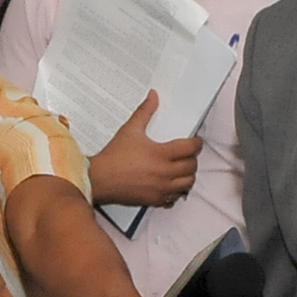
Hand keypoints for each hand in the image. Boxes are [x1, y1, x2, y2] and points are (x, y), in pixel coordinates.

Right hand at [86, 91, 202, 207]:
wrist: (99, 179)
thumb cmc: (113, 156)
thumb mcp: (130, 130)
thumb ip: (145, 111)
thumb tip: (154, 96)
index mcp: (161, 154)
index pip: (190, 148)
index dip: (197, 143)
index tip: (196, 141)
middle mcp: (164, 173)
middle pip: (192, 167)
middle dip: (193, 159)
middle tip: (188, 154)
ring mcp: (160, 189)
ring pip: (187, 184)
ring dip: (188, 176)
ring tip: (182, 169)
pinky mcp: (154, 200)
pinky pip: (174, 198)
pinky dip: (176, 191)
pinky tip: (170, 184)